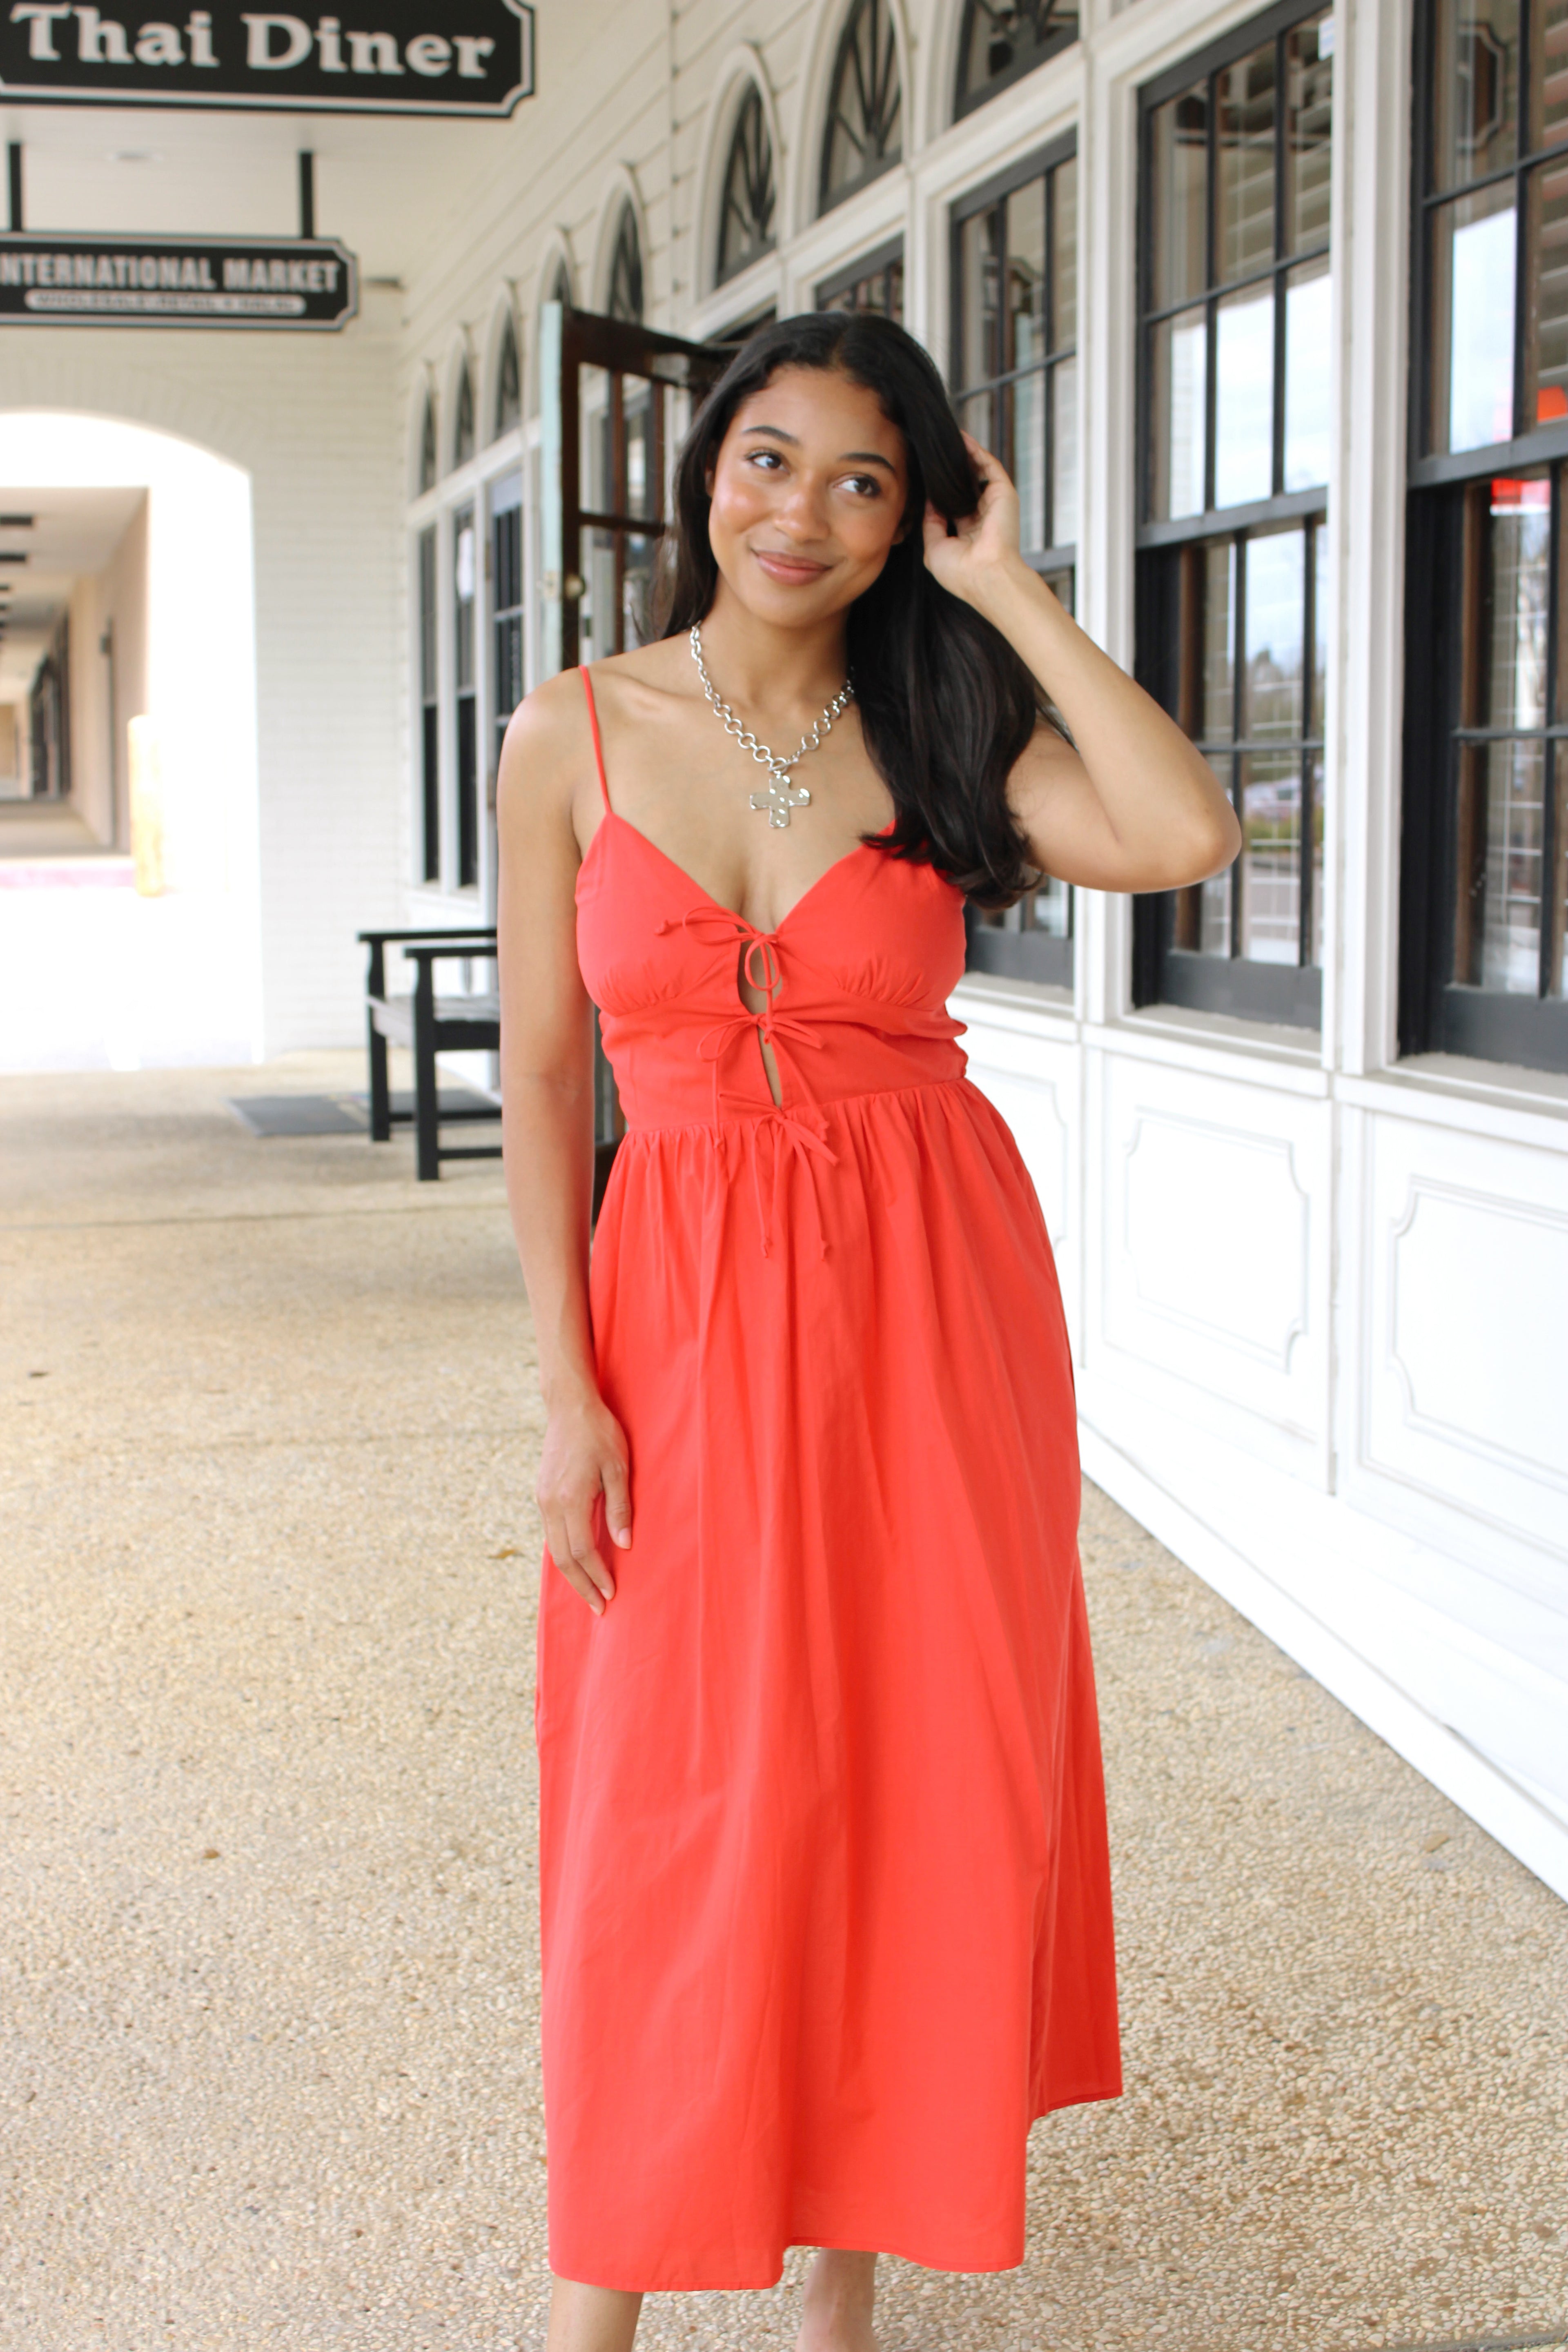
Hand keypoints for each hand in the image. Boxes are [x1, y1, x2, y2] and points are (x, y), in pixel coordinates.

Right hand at [534, 1385, 630, 1614]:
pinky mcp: (542, 1494)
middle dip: (582, 1585)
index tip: (611, 1595)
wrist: (570, 1407)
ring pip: (553, 1548)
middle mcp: (550, 1504)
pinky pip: (551, 1533)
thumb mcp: (618, 1468)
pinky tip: (577, 1562)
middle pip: (562, 1558)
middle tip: (600, 1607)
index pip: (581, 1551)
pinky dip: (564, 1553)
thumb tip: (624, 1545)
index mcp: (570, 1499)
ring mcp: (543, 1499)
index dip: (596, 1576)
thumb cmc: (600, 1434)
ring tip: (590, 1591)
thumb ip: (619, 1509)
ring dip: (571, 1573)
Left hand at [921, 431, 1030, 612]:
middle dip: (951, 471)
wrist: (986, 575)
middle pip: (965, 486)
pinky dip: (975, 451)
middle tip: (935, 454)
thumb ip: (931, 523)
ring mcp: (994, 504)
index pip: (953, 506)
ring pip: (977, 473)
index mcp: (967, 534)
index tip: (925, 477)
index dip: (940, 492)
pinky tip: (961, 438)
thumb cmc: (961, 572)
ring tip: (946, 439)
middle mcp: (982, 518)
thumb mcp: (934, 548)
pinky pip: (988, 465)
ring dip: (963, 456)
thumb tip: (929, 501)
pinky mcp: (1003, 492)